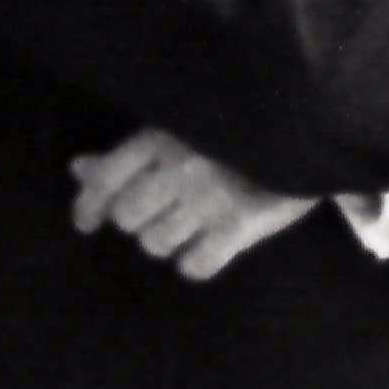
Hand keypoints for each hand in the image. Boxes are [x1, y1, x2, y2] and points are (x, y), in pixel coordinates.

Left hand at [71, 124, 317, 280]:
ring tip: (186, 230)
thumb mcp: (179, 128)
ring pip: (157, 243)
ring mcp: (209, 199)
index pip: (105, 181)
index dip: (88, 207)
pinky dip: (195, 263)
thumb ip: (127, 153)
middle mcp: (178, 169)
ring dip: (166, 242)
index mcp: (161, 138)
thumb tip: (78, 169)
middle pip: (128, 218)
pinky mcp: (241, 227)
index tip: (86, 224)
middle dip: (136, 222)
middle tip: (156, 216)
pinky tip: (206, 251)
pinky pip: (196, 265)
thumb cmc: (240, 124)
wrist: (310, 124)